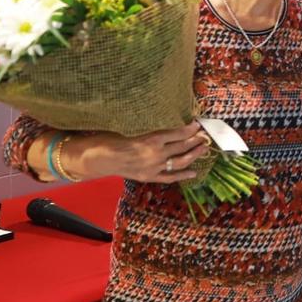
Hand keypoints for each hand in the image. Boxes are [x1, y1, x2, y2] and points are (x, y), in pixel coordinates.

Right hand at [72, 122, 209, 183]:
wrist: (96, 158)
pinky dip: (183, 175)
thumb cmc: (110, 138)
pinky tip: (194, 172)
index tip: (198, 124)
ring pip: (180, 161)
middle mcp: (154, 154)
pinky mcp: (148, 177)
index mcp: (150, 139)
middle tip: (205, 135)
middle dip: (195, 140)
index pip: (177, 133)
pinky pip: (170, 177)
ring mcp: (153, 167)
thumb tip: (168, 124)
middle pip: (182, 146)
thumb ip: (150, 129)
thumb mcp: (131, 127)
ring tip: (203, 148)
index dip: (189, 129)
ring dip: (194, 155)